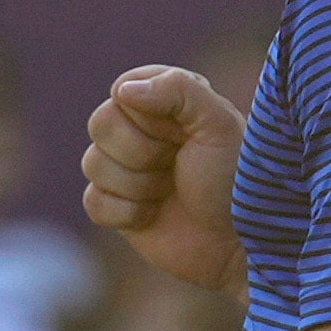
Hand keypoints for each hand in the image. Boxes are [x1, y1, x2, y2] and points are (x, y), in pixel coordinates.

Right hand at [77, 65, 244, 297]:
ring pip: (92, 163)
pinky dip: (126, 213)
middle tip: (177, 164)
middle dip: (142, 152)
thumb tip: (122, 90)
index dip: (148, 115)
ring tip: (170, 191)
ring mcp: (123, 168)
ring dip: (139, 185)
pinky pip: (92, 202)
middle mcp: (139, 130)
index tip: (182, 133)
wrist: (237, 242)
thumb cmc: (237, 179)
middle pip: (100, 124)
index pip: (123, 89)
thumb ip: (178, 89)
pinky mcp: (114, 206)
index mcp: (164, 101)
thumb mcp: (219, 123)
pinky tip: (154, 215)